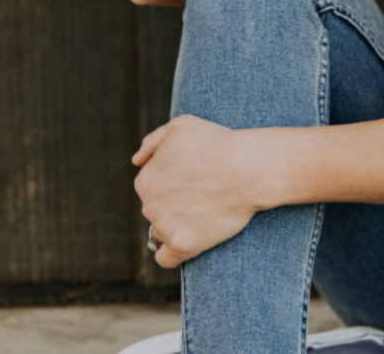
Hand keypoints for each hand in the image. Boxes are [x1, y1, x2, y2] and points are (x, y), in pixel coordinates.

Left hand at [133, 115, 263, 268]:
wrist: (247, 167)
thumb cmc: (218, 142)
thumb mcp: (180, 125)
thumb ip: (152, 142)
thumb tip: (136, 161)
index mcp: (145, 179)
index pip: (151, 189)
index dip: (174, 184)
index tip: (196, 180)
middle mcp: (148, 205)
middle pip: (156, 211)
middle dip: (175, 205)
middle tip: (204, 195)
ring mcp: (164, 227)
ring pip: (162, 233)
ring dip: (178, 226)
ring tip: (205, 213)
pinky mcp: (182, 245)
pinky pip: (167, 258)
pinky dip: (175, 252)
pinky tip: (192, 240)